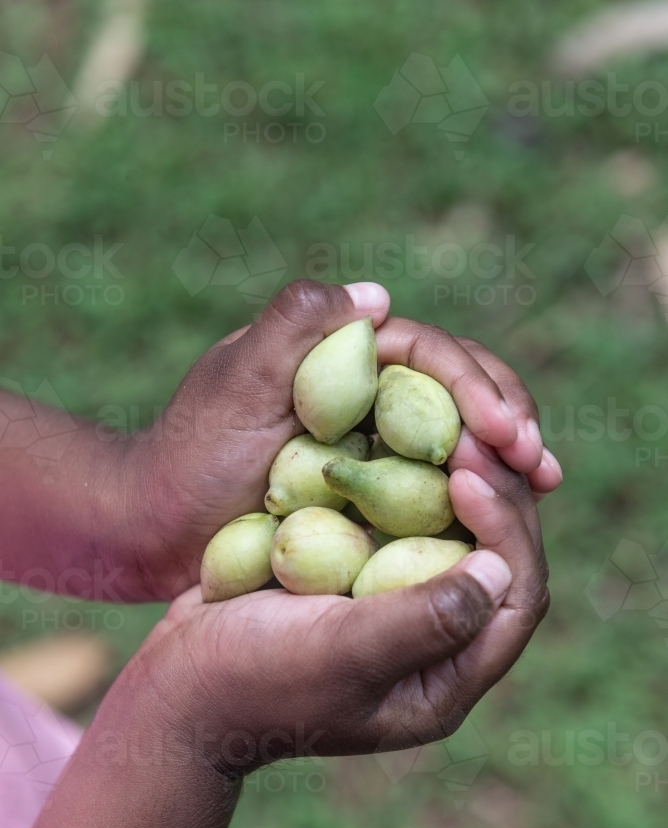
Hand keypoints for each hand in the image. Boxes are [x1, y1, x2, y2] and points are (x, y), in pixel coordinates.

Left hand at [126, 280, 559, 599]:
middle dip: (507, 421)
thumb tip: (377, 295)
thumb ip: (294, 325)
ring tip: (541, 489)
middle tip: (542, 468)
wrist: (156, 525)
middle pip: (459, 393)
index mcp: (345, 352)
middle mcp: (368, 390)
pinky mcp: (373, 491)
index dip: (476, 388)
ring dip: (503, 462)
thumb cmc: (189, 455)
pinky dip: (471, 500)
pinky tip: (501, 523)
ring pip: (458, 441)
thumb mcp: (235, 383)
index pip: (431, 356)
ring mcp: (375, 441)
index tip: (504, 433)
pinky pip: (434, 489)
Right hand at [140, 454, 547, 767]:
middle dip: (493, 498)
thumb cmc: (252, 679)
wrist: (177, 685)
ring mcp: (399, 613)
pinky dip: (411, 485)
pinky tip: (397, 441)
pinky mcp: (363, 583)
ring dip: (457, 484)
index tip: (471, 472)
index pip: (516, 601)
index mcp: (445, 682)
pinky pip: (408, 527)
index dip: (508, 531)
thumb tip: (501, 571)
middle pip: (496, 563)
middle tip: (469, 434)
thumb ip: (425, 620)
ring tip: (444, 428)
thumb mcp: (340, 653)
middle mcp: (436, 650)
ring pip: (457, 537)